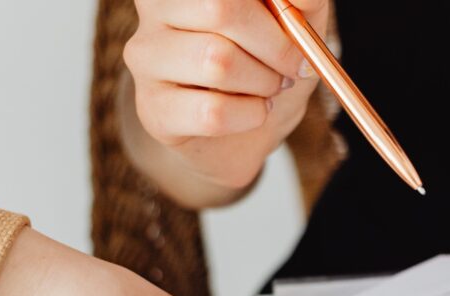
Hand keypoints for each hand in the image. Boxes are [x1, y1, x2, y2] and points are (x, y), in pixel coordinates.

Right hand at [123, 0, 327, 196]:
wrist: (248, 129)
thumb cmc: (267, 64)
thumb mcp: (295, 23)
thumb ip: (302, 0)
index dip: (277, 2)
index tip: (298, 21)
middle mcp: (154, 7)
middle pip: (220, 8)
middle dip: (275, 45)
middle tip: (292, 65)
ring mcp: (147, 57)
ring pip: (216, 61)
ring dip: (264, 82)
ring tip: (270, 89)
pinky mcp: (153, 109)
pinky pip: (212, 112)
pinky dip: (251, 115)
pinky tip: (254, 112)